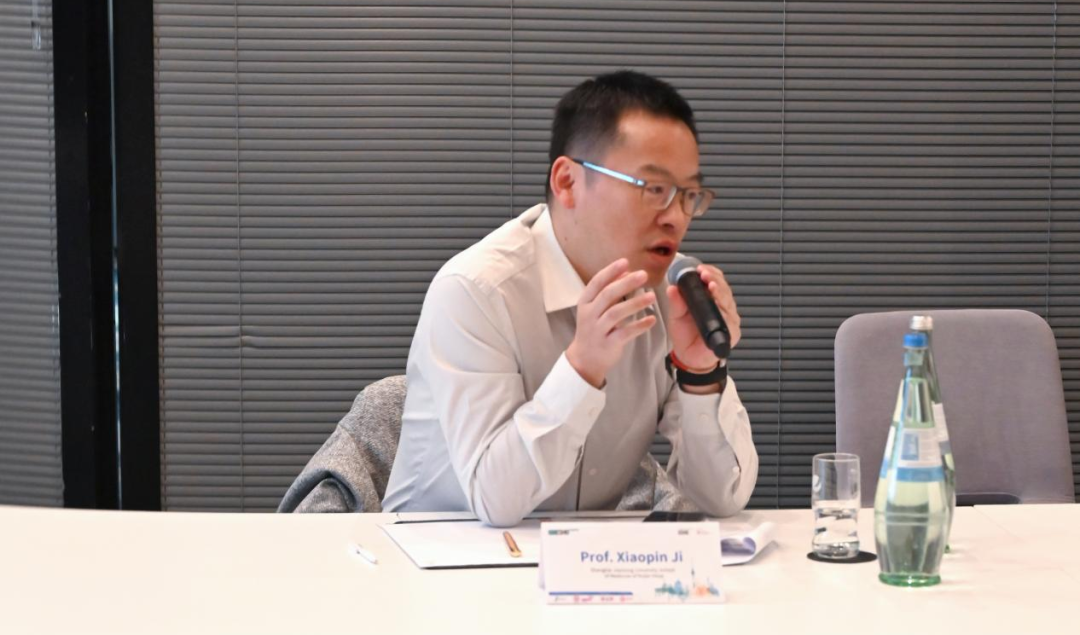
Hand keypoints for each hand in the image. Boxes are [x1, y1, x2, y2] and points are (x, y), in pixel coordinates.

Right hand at [566, 259, 657, 387]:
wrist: (585, 359)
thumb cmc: (594, 328)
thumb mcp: (595, 308)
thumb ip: (609, 291)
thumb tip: (626, 271)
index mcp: (585, 303)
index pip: (596, 283)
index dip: (610, 272)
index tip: (625, 262)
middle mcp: (589, 315)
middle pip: (607, 295)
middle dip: (626, 284)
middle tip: (643, 275)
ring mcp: (597, 330)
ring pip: (616, 313)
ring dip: (635, 303)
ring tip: (651, 296)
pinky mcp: (608, 344)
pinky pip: (625, 333)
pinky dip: (639, 326)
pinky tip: (652, 320)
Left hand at [665, 263, 740, 371]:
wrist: (688, 357)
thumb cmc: (685, 335)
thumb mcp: (676, 315)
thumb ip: (676, 302)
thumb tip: (672, 287)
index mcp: (710, 299)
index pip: (715, 280)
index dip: (710, 273)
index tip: (700, 269)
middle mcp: (722, 307)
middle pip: (724, 288)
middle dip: (715, 279)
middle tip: (704, 275)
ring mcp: (728, 319)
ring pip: (728, 301)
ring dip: (720, 293)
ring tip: (711, 286)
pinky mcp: (731, 332)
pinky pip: (730, 320)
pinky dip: (725, 312)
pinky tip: (720, 306)